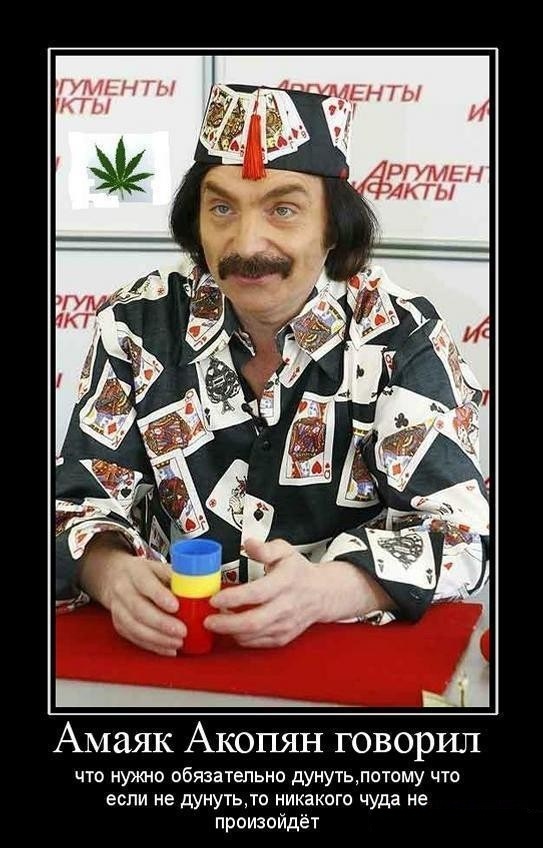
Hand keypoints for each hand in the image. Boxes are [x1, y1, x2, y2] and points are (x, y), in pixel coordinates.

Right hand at [77, 533, 185, 655]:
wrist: (115, 577)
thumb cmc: (145, 573)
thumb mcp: (159, 567)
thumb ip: (176, 577)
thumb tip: (200, 589)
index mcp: (135, 572)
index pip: (145, 584)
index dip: (160, 596)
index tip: (176, 607)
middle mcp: (123, 590)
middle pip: (139, 609)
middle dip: (162, 623)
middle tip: (182, 631)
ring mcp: (118, 609)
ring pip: (135, 627)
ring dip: (158, 638)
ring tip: (178, 643)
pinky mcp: (119, 625)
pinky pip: (134, 638)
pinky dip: (153, 646)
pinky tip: (169, 649)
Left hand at [204, 538, 323, 647]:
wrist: (322, 593)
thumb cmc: (299, 571)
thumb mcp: (285, 551)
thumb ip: (265, 548)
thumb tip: (248, 544)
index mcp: (284, 583)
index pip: (256, 594)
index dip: (233, 598)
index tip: (215, 598)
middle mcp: (285, 607)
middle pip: (253, 622)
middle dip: (226, 624)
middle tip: (208, 620)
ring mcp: (285, 625)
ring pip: (254, 636)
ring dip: (231, 631)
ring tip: (216, 622)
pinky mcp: (282, 637)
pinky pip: (258, 643)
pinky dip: (241, 638)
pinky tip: (232, 629)